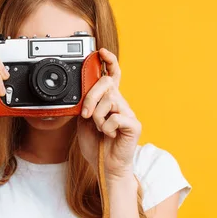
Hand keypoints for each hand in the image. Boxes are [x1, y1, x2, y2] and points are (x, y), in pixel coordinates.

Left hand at [77, 48, 141, 179]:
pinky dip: (107, 128)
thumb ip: (85, 104)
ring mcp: (129, 113)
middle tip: (85, 115)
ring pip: (109, 101)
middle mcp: (121, 103)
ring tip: (101, 129)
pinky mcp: (134, 125)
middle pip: (107, 84)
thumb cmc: (96, 144)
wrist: (105, 166)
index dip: (109, 61)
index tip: (101, 51)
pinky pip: (116, 118)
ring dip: (97, 118)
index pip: (112, 75)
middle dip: (91, 98)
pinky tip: (111, 136)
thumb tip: (82, 91)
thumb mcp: (84, 121)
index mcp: (109, 101)